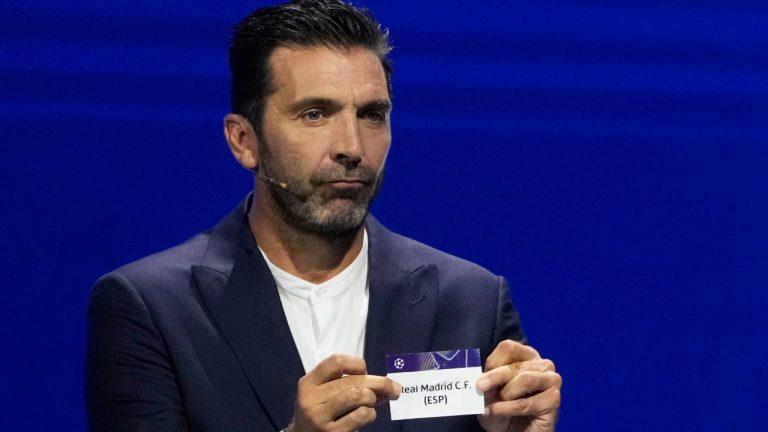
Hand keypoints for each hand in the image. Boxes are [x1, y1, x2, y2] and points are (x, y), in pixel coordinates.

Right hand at [287, 354, 401, 431]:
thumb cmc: (321, 412)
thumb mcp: (325, 394)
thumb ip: (347, 384)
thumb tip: (384, 383)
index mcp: (308, 383)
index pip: (336, 362)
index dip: (356, 363)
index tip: (365, 371)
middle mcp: (311, 399)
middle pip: (353, 381)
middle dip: (379, 383)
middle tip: (394, 387)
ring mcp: (321, 417)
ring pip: (358, 396)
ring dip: (371, 399)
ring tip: (371, 403)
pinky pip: (361, 415)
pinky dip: (370, 414)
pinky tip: (366, 416)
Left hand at [476, 340, 560, 431]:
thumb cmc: (502, 410)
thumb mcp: (488, 393)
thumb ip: (485, 383)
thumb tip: (482, 379)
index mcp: (526, 356)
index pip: (509, 347)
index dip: (493, 361)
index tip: (482, 375)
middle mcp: (542, 365)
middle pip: (516, 365)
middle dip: (494, 377)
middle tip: (479, 387)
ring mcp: (552, 381)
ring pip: (525, 379)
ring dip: (506, 394)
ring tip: (497, 403)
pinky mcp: (554, 400)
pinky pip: (526, 403)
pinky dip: (506, 409)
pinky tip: (496, 412)